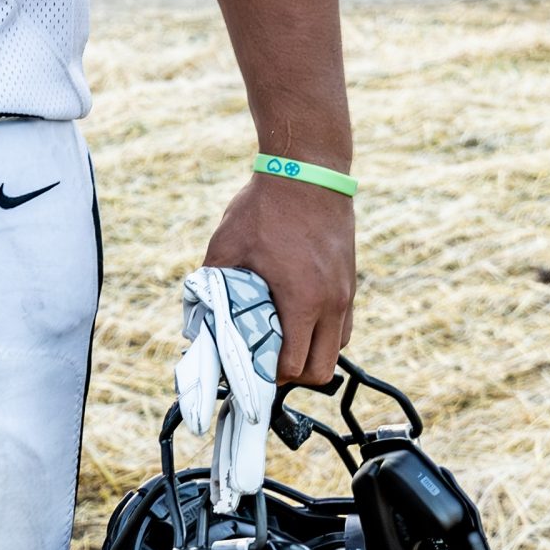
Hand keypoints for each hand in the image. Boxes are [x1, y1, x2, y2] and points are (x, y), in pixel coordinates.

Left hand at [201, 176, 354, 386]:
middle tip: (265, 364)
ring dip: (311, 354)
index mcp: (301, 300)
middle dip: (293, 375)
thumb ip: (212, 284)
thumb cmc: (264, 208)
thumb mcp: (226, 246)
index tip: (248, 371)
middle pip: (322, 370)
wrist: (307, 173)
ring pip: (336, 348)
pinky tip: (297, 318)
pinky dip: (323, 333)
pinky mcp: (350, 283)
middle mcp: (331, 303)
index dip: (269, 376)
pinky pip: (343, 325)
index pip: (294, 365)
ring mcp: (346, 294)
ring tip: (280, 342)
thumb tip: (198, 315)